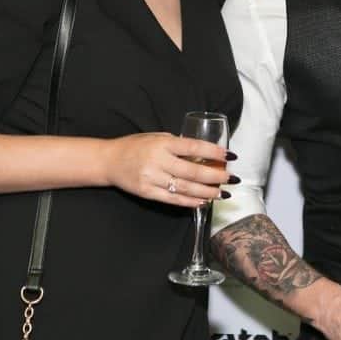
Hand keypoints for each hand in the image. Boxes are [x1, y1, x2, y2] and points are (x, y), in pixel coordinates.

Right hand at [103, 132, 231, 207]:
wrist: (109, 161)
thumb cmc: (135, 146)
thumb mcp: (157, 137)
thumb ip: (178, 145)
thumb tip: (203, 153)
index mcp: (162, 144)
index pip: (193, 147)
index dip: (213, 153)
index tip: (229, 156)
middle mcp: (158, 161)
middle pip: (193, 172)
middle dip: (216, 177)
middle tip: (231, 178)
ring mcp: (152, 178)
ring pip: (186, 188)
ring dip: (207, 192)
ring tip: (222, 193)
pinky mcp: (148, 193)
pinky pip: (173, 199)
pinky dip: (190, 202)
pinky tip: (203, 201)